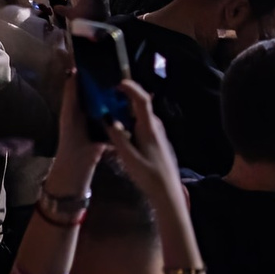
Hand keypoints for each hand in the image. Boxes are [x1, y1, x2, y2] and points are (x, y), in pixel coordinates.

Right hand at [101, 79, 185, 203]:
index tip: (117, 83)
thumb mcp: (129, 158)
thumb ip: (118, 137)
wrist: (167, 191)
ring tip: (109, 112)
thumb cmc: (149, 175)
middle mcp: (155, 126)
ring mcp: (157, 133)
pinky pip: (141, 124)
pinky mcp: (156, 140)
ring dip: (126, 111)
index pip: (142, 99)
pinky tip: (120, 130)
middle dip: (124, 98)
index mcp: (149, 127)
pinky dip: (130, 121)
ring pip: (140, 115)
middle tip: (107, 97)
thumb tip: (108, 119)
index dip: (131, 87)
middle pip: (140, 105)